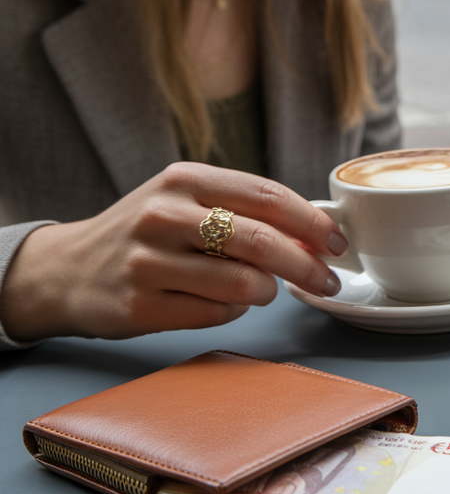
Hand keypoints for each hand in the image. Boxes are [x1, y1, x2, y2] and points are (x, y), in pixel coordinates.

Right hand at [0, 163, 348, 341]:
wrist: (66, 270)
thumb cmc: (148, 233)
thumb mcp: (188, 201)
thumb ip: (247, 210)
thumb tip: (319, 234)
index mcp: (185, 179)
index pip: (269, 196)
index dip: (314, 223)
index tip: (339, 244)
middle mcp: (164, 214)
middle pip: (262, 242)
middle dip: (306, 265)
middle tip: (328, 280)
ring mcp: (148, 261)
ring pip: (244, 283)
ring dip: (268, 291)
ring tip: (263, 289)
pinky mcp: (141, 305)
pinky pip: (217, 314)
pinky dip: (234, 311)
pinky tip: (223, 302)